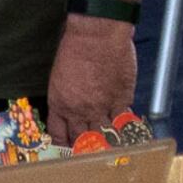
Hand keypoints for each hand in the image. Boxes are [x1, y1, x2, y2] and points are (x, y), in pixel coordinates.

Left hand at [44, 14, 135, 136]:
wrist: (97, 34)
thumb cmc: (76, 46)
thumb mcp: (59, 75)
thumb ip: (66, 97)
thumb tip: (72, 109)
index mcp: (60, 104)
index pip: (59, 134)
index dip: (64, 144)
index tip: (68, 147)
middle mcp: (80, 111)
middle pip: (81, 139)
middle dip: (84, 145)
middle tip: (89, 148)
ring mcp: (102, 108)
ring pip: (104, 134)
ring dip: (106, 138)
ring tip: (109, 140)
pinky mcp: (121, 100)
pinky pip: (123, 120)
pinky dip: (123, 123)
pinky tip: (123, 124)